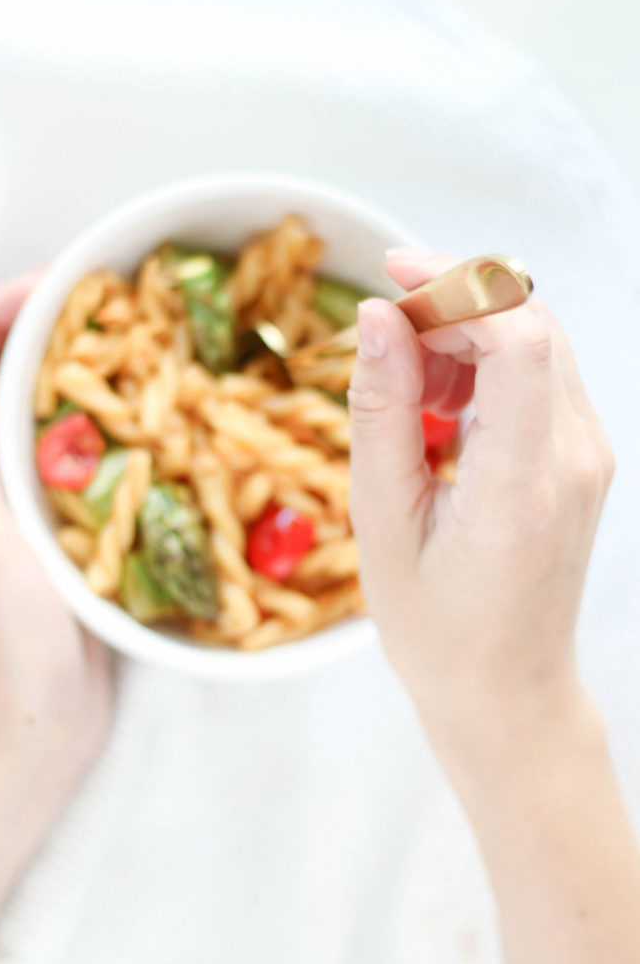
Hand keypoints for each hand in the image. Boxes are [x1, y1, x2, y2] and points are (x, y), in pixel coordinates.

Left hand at [0, 276, 111, 963]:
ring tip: (149, 348)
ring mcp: (27, 504)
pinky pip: (96, 466)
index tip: (53, 286)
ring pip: (56, 417)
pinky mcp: (72, 534)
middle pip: (8, 377)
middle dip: (51, 332)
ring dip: (93, 378)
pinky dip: (124, 437)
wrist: (28, 740)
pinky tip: (165, 424)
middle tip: (116, 306)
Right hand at [349, 248, 613, 751]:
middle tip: (382, 334)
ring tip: (408, 386)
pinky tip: (442, 407)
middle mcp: (574, 459)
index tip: (390, 272)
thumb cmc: (437, 628)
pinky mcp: (582, 459)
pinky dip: (486, 366)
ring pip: (537, 343)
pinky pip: (541, 378)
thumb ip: (380, 412)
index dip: (454, 283)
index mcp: (521, 483)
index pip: (516, 339)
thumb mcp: (382, 521)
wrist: (505, 691)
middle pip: (530, 324)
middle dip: (450, 303)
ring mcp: (588, 457)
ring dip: (466, 334)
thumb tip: (376, 319)